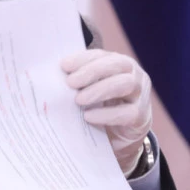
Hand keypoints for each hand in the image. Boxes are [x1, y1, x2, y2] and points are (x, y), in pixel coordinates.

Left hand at [61, 49, 151, 175]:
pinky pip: (128, 112)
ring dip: (99, 90)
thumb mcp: (86, 88)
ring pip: (125, 84)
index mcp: (116, 62)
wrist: (117, 134)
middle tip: (70, 82)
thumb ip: (75, 79)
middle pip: (116, 65)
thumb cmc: (97, 104)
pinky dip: (107, 114)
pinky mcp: (141, 116)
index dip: (82, 59)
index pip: (100, 55)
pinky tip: (89, 117)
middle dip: (91, 71)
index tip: (63, 66)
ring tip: (79, 100)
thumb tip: (48, 74)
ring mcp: (140, 94)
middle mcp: (133, 74)